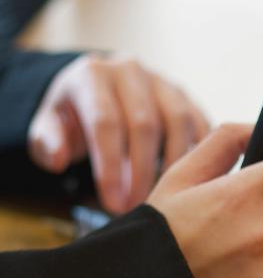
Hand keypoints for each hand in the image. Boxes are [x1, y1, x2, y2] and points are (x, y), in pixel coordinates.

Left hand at [28, 53, 210, 213]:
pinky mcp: (186, 96)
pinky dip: (199, 153)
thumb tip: (59, 158)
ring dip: (175, 166)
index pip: (105, 123)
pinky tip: (188, 179)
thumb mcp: (47, 126)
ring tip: (164, 196)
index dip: (110, 166)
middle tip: (137, 206)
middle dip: (142, 172)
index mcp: (92, 75)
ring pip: (179, 122)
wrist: (96, 89)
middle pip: (144, 124)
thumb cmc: (73, 115)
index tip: (113, 203)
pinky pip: (200, 124)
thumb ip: (47, 142)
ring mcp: (162, 82)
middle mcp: (130, 71)